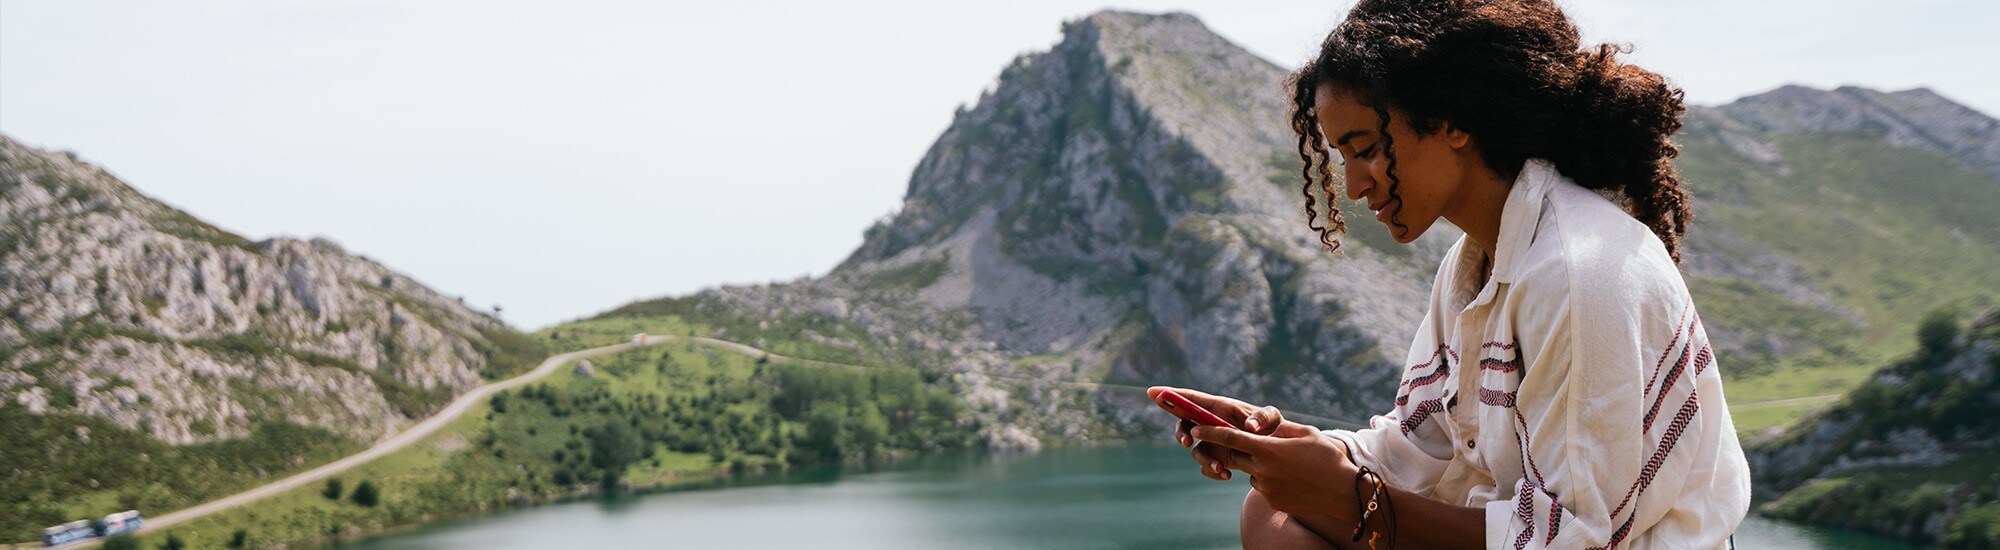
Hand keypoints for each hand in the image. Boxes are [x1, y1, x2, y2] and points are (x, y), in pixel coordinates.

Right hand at [1146, 387, 1283, 480]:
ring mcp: (1211, 442)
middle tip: (1188, 442)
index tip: (1151, 392)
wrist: (1276, 451)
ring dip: (1204, 459)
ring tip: (1220, 468)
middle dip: (1180, 433)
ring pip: (1195, 450)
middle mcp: (1210, 423)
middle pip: (1183, 424)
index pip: (1190, 398)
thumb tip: (1250, 427)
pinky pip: (1206, 466)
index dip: (1170, 395)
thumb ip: (1262, 417)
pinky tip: (1227, 475)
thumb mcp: (1272, 418)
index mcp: (1218, 407)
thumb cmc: (1272, 426)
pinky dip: (1213, 471)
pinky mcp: (1216, 458)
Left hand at [1189, 421, 1360, 520]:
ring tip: (1287, 466)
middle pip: (1236, 456)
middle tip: (1262, 446)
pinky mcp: (1271, 501)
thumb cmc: (1326, 456)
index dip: (1209, 432)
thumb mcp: (1304, 433)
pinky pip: (1261, 486)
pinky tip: (1291, 479)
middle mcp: (1262, 469)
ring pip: (1249, 472)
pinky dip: (1270, 481)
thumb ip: (1277, 428)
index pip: (1229, 438)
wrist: (1343, 491)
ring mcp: (1266, 487)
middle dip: (1241, 449)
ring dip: (1258, 466)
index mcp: (1268, 448)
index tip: (1195, 428)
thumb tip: (1256, 425)